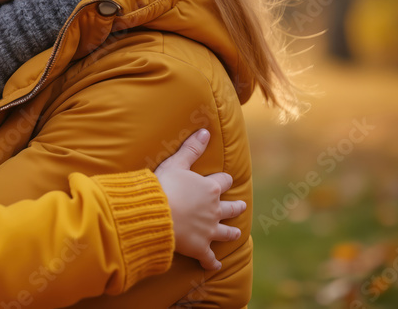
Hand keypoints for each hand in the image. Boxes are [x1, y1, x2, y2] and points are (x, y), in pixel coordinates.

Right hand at [154, 129, 245, 271]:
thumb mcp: (176, 163)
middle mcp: (214, 210)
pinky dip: (212, 262)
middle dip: (236, 207)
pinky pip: (209, 258)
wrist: (157, 214)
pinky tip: (214, 265)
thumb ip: (191, 149)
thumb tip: (205, 131)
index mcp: (210, 189)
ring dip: (231, 233)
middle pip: (230, 208)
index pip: (223, 182)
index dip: (224, 180)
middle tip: (241, 206)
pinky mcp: (200, 248)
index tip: (225, 180)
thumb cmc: (164, 186)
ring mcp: (209, 230)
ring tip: (235, 234)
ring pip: (226, 233)